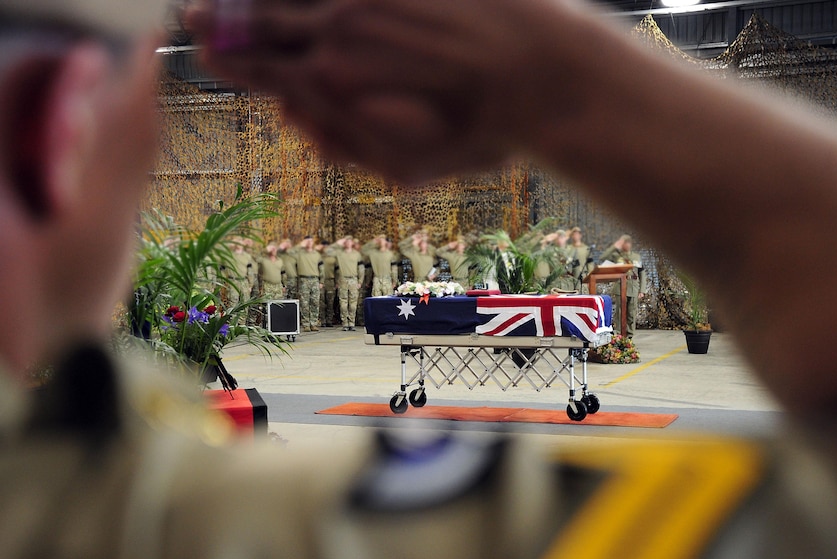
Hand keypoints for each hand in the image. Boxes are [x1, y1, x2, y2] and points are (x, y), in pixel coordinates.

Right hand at [186, 0, 590, 182]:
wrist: (545, 75)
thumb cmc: (479, 132)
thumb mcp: (409, 169)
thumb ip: (344, 145)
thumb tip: (296, 118)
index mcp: (334, 78)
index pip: (257, 64)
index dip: (225, 58)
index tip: (204, 53)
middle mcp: (342, 24)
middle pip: (263, 14)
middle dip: (223, 17)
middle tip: (196, 16)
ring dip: (260, 3)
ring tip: (231, 7)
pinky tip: (311, 8)